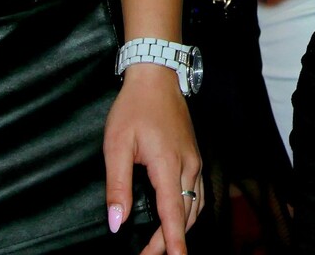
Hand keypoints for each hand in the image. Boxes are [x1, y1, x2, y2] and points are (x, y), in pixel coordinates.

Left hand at [104, 65, 202, 252]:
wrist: (157, 77)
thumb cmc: (134, 108)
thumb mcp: (116, 145)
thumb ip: (117, 186)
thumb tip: (116, 222)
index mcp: (168, 164)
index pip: (173, 213)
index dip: (173, 241)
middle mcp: (188, 165)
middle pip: (185, 214)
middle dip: (170, 240)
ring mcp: (195, 160)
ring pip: (195, 205)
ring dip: (181, 228)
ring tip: (162, 245)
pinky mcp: (195, 156)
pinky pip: (198, 193)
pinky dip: (189, 212)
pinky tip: (179, 219)